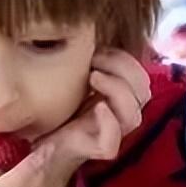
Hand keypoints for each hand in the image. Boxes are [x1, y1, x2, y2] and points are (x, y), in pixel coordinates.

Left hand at [24, 49, 152, 186]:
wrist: (41, 143)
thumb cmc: (59, 111)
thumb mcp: (76, 82)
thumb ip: (93, 64)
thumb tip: (97, 36)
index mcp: (121, 99)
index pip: (141, 78)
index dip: (126, 59)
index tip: (99, 49)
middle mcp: (121, 116)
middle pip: (144, 92)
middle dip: (122, 69)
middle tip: (94, 60)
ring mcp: (113, 134)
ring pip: (133, 116)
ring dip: (116, 89)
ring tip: (92, 76)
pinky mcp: (99, 150)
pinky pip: (113, 141)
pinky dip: (109, 121)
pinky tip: (98, 107)